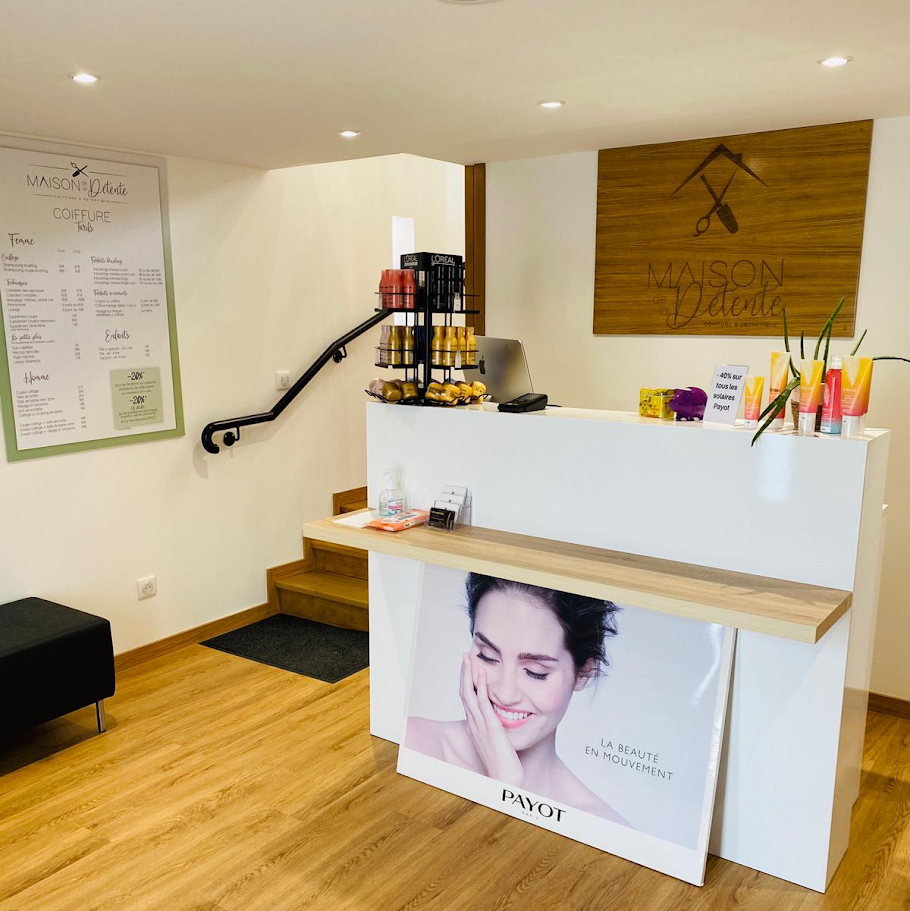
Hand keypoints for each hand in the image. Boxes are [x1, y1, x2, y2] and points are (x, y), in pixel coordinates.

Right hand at [459, 653, 523, 787]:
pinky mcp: (490, 726)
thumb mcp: (497, 742)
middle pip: (464, 692)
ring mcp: (480, 724)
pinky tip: (482, 673)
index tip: (468, 668)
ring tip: (469, 658)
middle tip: (465, 657)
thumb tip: (499, 722)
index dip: (466, 682)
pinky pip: (483, 702)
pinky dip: (480, 686)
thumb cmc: (504, 764)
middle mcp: (474, 723)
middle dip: (464, 673)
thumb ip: (495, 730)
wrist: (505, 779)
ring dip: (468, 674)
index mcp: (475, 726)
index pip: (467, 699)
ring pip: (469, 694)